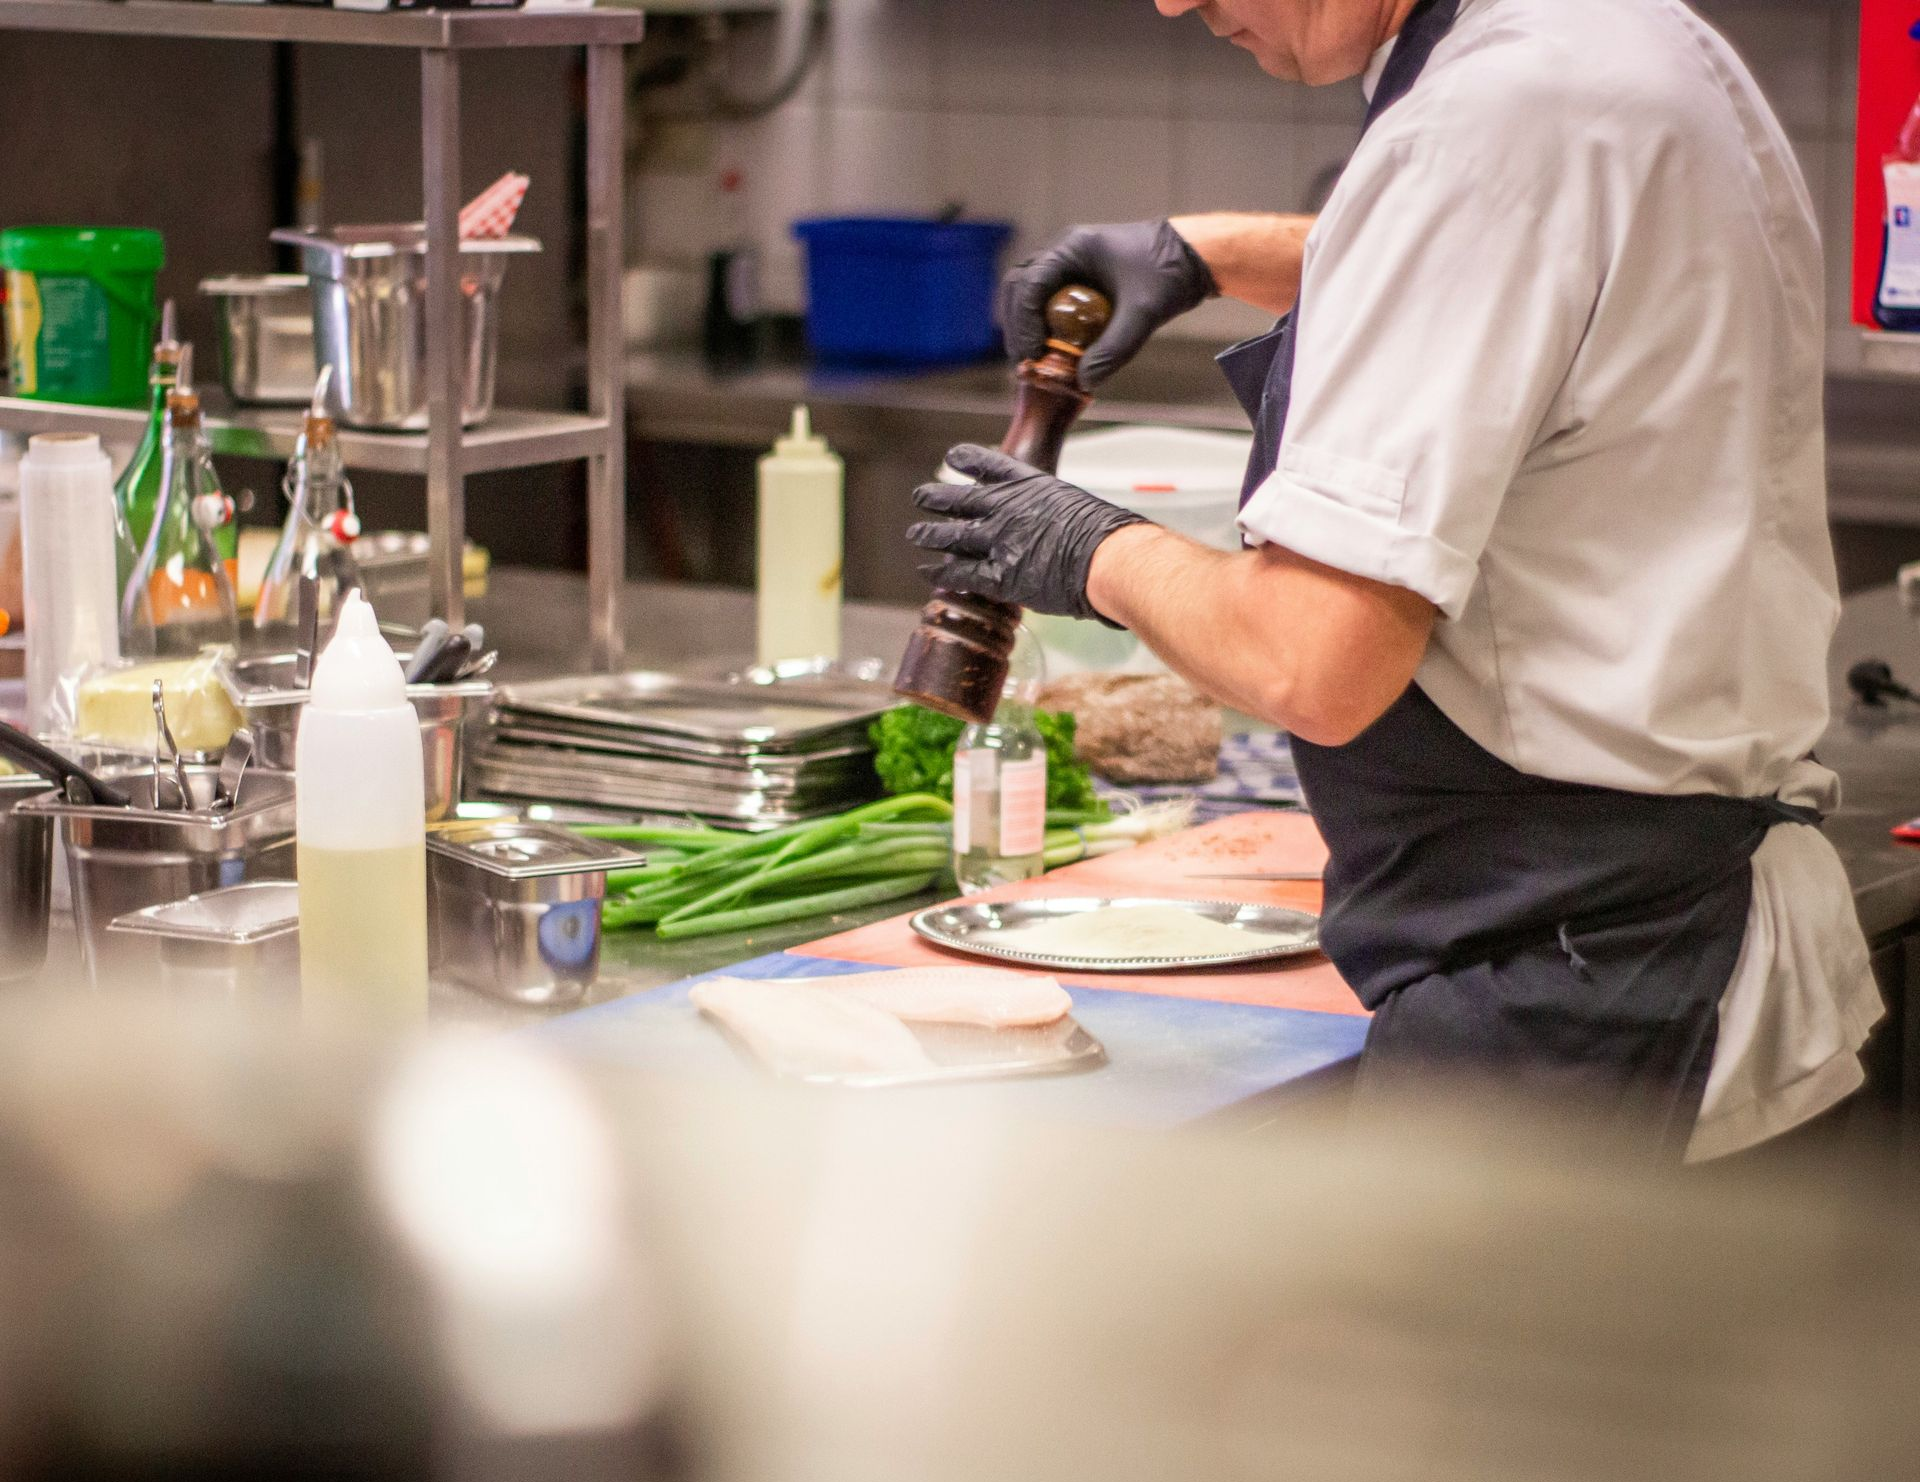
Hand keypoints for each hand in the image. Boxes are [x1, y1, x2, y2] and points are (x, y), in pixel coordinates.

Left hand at [907, 445, 1149, 623]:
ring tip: (915, 533)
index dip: (967, 459)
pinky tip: (927, 571)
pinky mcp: (997, 575)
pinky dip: (941, 572)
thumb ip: (1056, 513)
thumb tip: (1059, 528)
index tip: (953, 457)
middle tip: (920, 496)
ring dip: (930, 533)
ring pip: (952, 535)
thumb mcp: (1078, 506)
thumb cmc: (1105, 535)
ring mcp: (998, 541)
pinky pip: (960, 572)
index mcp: (1028, 485)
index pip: (989, 465)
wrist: (1106, 558)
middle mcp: (1005, 508)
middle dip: (936, 497)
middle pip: (960, 499)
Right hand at [1000, 220, 1215, 387]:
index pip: (1029, 283)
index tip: (1031, 354)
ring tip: (1034, 361)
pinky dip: (1043, 327)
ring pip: (1029, 295)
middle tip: (1025, 362)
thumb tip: (1083, 382)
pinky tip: (1052, 353)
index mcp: (1073, 247)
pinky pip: (1048, 302)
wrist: (1194, 258)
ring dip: (1025, 327)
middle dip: (1017, 326)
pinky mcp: (1078, 280)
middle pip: (1019, 287)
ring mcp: (1069, 265)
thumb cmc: (1170, 274)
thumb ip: (1114, 349)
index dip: (1023, 322)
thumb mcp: (1143, 314)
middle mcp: (1064, 252)